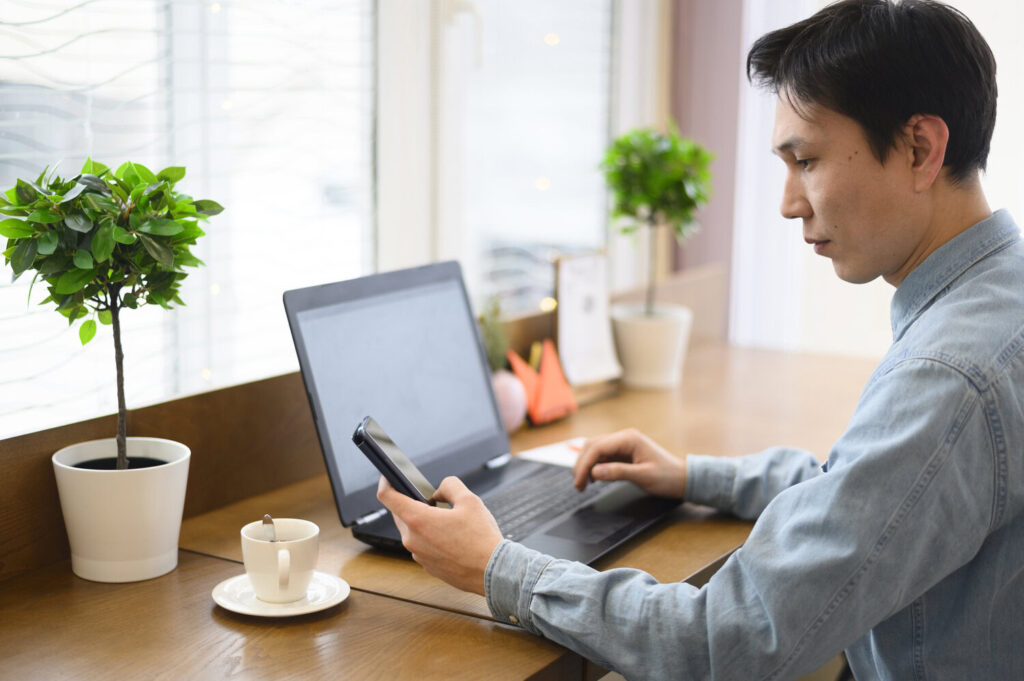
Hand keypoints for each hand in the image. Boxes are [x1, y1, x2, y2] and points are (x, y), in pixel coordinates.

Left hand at [377, 476, 503, 594]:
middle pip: (399, 513)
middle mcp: (412, 540)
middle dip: (411, 502)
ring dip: (422, 521)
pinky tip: (450, 536)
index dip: (386, 481)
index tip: (389, 475)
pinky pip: (421, 545)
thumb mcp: (469, 500)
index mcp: (418, 520)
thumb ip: (449, 486)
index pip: (387, 497)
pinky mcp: (427, 566)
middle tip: (431, 498)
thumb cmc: (482, 538)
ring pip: (411, 530)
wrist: (493, 572)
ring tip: (446, 518)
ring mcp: (418, 555)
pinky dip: (429, 537)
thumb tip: (438, 492)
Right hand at [572, 428, 686, 498]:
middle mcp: (623, 438)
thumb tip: (594, 472)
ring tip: (583, 484)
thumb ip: (618, 472)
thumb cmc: (667, 476)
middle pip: (592, 446)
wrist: (682, 478)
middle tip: (578, 485)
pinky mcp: (622, 453)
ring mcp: (622, 444)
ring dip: (586, 465)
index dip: (584, 464)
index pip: (597, 447)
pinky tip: (593, 479)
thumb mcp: (644, 476)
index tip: (579, 481)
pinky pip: (602, 457)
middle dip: (581, 464)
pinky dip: (594, 467)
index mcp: (629, 439)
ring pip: (594, 450)